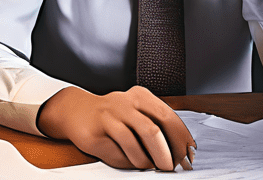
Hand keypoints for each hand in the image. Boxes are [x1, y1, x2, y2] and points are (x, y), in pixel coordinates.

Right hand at [37, 86, 195, 170]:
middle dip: (165, 153)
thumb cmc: (113, 115)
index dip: (180, 138)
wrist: (75, 111)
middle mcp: (125, 103)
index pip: (168, 117)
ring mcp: (108, 117)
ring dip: (145, 160)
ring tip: (149, 166)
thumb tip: (180, 150)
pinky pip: (116, 153)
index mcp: (141, 96)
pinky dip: (126, 162)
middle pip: (152, 130)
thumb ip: (156, 125)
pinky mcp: (94, 134)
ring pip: (134, 143)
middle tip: (170, 167)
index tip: (187, 155)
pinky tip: (128, 161)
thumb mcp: (136, 112)